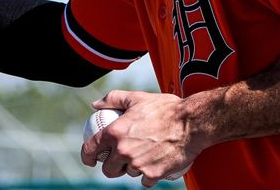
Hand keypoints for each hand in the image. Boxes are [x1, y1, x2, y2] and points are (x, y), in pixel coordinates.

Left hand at [81, 90, 197, 187]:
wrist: (191, 123)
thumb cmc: (166, 109)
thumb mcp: (136, 98)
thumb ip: (113, 99)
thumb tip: (96, 104)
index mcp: (115, 132)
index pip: (91, 149)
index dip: (87, 157)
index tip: (90, 159)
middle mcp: (123, 150)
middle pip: (108, 169)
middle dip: (112, 166)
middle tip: (121, 160)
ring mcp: (138, 164)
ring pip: (128, 174)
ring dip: (133, 168)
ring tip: (144, 155)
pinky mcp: (153, 174)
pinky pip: (145, 180)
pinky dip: (148, 175)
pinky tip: (154, 164)